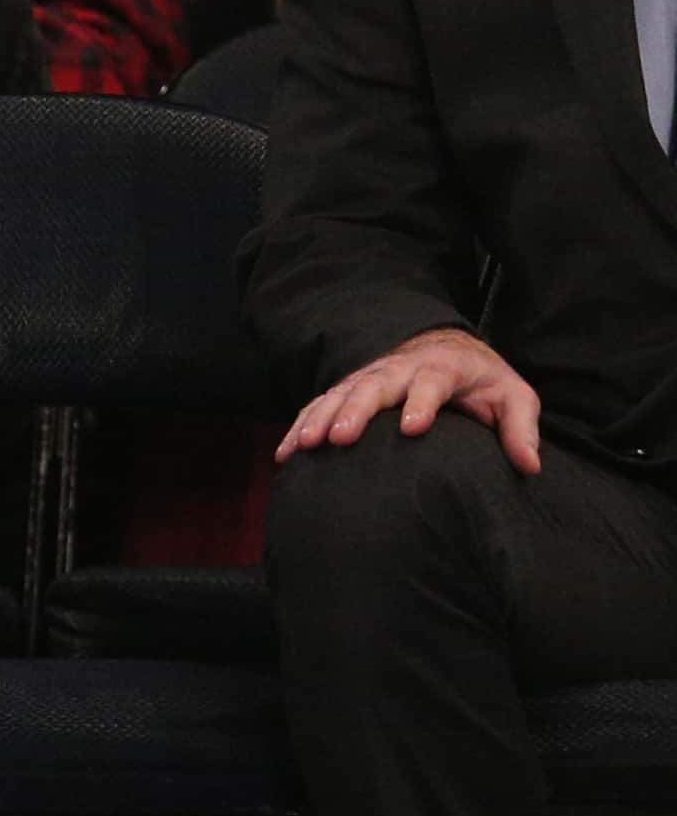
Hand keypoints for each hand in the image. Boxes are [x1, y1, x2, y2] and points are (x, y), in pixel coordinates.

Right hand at [277, 326, 542, 476]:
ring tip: (305, 445)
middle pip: (374, 386)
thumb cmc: (482, 381)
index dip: (421, 403)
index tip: (411, 428)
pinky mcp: (349, 390)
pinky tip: (285, 452)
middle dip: (355, 411)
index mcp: (442, 369)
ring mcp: (369, 378)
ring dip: (320, 419)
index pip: (430, 383)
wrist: (446, 349)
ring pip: (340, 394)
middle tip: (341, 438)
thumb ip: (520, 428)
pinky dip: (300, 425)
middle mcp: (399, 369)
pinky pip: (319, 404)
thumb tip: (530, 467)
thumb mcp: (513, 397)